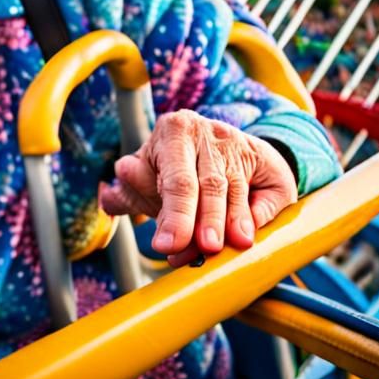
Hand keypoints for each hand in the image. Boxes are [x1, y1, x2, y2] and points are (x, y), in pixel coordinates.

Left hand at [99, 109, 296, 266]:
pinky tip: (250, 234)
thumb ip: (131, 191)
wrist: (225, 149)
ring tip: (228, 246)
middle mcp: (209, 132)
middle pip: (208, 183)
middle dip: (204, 218)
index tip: (166, 245)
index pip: (175, 178)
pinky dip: (260, 215)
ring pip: (236, 189)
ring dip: (232, 222)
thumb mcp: (150, 174)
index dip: (173, 214)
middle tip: (204, 248)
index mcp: (174, 130)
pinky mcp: (270, 161)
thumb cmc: (178, 167)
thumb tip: (108, 199)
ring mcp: (241, 145)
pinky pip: (270, 191)